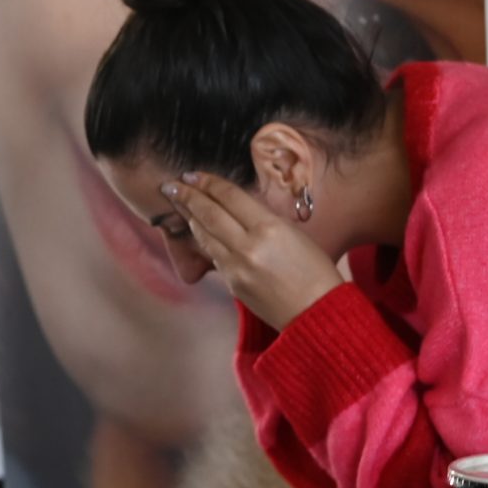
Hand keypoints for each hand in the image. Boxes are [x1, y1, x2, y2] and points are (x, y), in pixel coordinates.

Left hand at [164, 172, 343, 329]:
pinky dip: (204, 241)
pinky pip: (213, 257)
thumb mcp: (294, 234)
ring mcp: (236, 268)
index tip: (192, 174)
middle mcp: (247, 247)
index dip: (207, 183)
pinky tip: (199, 232)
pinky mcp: (231, 285)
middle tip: (170, 186)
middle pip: (209, 214)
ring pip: (205, 236)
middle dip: (187, 197)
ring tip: (179, 205)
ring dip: (190, 218)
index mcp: (268, 228)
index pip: (229, 197)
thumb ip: (263, 219)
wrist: (317, 313)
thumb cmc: (315, 270)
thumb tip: (237, 207)